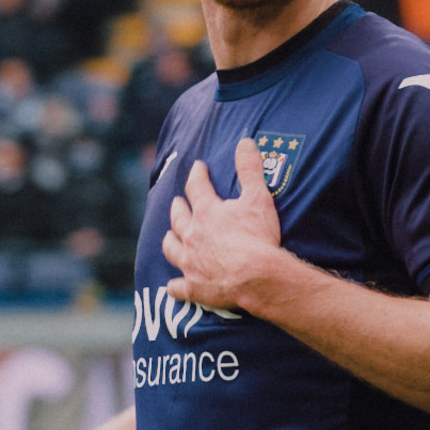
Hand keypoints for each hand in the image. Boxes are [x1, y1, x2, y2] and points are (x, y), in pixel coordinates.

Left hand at [162, 137, 284, 311]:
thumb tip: (245, 142)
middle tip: (178, 202)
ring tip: (170, 236)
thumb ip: (250, 169)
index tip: (198, 168)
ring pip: (171, 248)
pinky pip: (177, 288)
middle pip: (178, 218)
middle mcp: (192, 236)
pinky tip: (174, 286)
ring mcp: (190, 263)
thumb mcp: (258, 198)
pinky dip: (175, 286)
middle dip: (178, 207)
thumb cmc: (258, 237)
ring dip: (170, 240)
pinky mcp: (194, 288)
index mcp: (207, 212)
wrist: (258, 277)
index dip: (197, 175)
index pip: (196, 186)